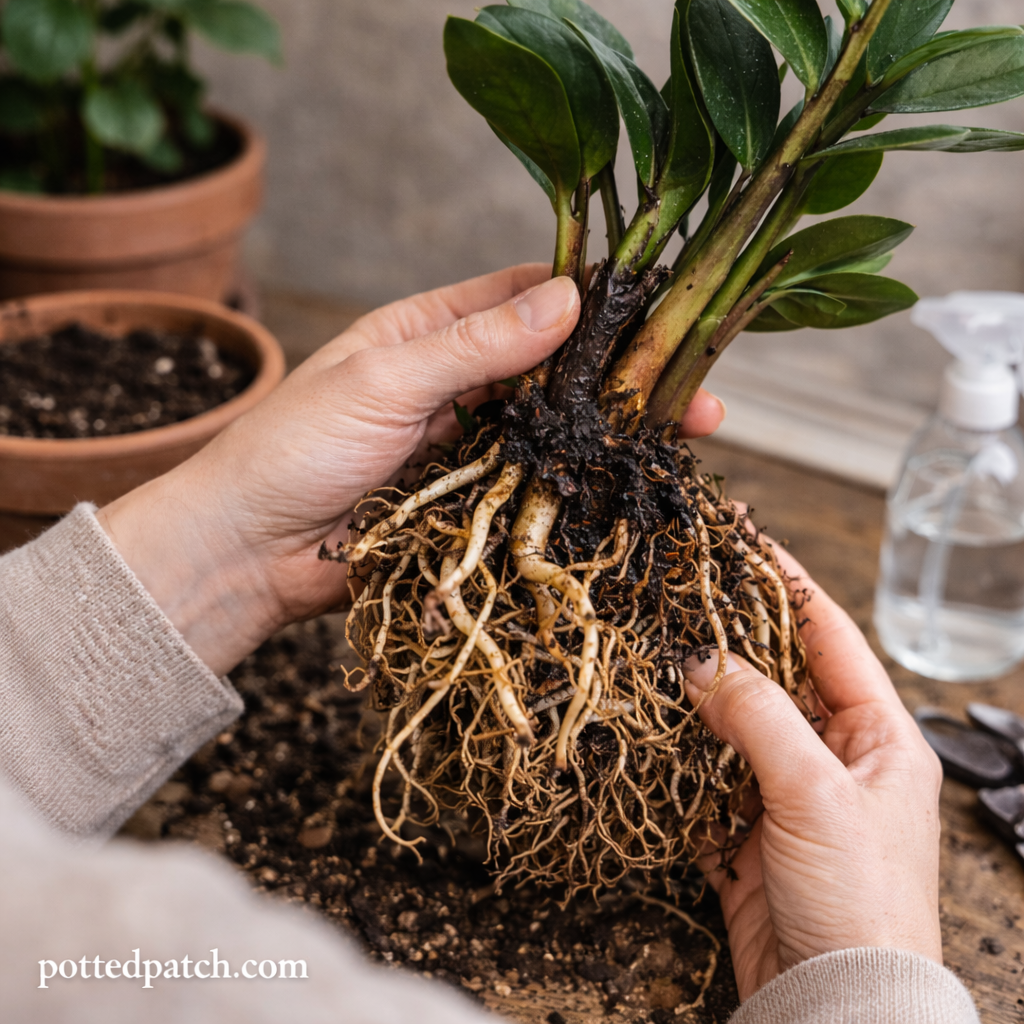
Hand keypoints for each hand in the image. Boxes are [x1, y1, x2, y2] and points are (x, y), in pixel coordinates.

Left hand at [98, 264, 725, 674]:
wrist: (247, 554)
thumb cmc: (294, 449)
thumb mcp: (384, 381)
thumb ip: (474, 344)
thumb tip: (566, 297)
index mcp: (429, 333)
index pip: (523, 299)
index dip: (590, 299)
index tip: (657, 305)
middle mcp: (457, 384)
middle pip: (553, 370)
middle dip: (619, 376)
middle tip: (694, 387)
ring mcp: (468, 447)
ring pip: (553, 432)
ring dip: (609, 433)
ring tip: (682, 435)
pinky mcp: (470, 505)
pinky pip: (532, 489)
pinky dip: (576, 486)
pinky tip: (626, 486)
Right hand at [683, 546, 942, 1000]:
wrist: (836, 1007)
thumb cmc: (860, 904)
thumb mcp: (817, 793)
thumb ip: (759, 717)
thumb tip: (701, 660)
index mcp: (879, 739)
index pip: (829, 637)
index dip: (787, 584)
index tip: (745, 540)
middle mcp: (835, 761)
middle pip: (776, 676)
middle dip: (730, 637)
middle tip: (682, 592)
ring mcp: (788, 798)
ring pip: (734, 726)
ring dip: (696, 698)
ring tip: (653, 651)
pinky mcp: (748, 837)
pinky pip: (706, 780)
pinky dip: (677, 760)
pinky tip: (649, 733)